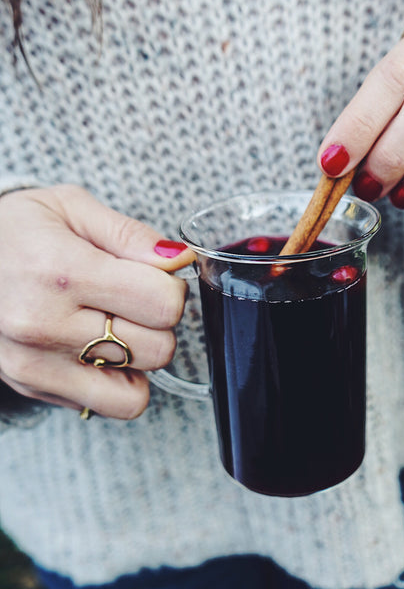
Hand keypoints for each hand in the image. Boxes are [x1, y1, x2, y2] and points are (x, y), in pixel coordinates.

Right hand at [0, 185, 193, 418]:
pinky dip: (120, 381)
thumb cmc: (16, 229)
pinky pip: (111, 405)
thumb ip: (132, 235)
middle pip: (158, 349)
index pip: (163, 305)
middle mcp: (45, 326)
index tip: (157, 277)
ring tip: (114, 323)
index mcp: (61, 273)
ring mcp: (35, 365)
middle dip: (159, 323)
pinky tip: (100, 349)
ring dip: (140, 355)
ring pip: (139, 391)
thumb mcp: (72, 207)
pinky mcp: (34, 387)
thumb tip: (179, 259)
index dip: (172, 288)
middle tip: (133, 300)